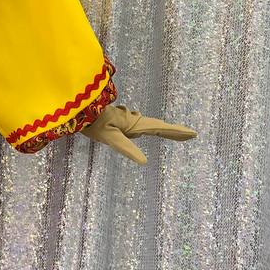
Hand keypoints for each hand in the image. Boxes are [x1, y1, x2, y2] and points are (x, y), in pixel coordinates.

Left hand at [78, 103, 197, 165]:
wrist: (76, 106)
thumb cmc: (92, 122)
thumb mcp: (110, 137)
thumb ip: (126, 147)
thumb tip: (144, 162)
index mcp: (134, 124)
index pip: (159, 128)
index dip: (176, 131)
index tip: (193, 133)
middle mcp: (132, 120)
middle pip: (157, 126)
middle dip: (173, 131)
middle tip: (189, 135)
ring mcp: (125, 119)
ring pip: (148, 124)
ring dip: (162, 128)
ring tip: (174, 133)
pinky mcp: (117, 120)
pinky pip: (138, 125)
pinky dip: (147, 128)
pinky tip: (141, 130)